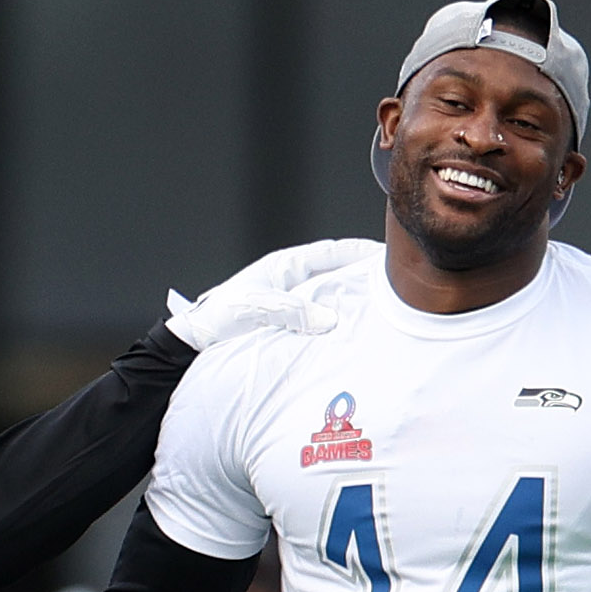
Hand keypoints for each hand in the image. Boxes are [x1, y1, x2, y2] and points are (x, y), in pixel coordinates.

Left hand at [164, 237, 374, 348]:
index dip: (360, 252)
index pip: (332, 252)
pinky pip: (318, 312)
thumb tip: (329, 319)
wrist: (197, 339)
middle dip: (363, 274)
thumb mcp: (260, 309)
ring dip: (351, 297)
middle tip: (393, 282)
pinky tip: (347, 330)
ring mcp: (289, 297)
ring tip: (378, 306)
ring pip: (328, 292)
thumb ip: (294, 312)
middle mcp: (290, 279)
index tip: (388, 254)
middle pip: (335, 271)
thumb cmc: (221, 318)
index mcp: (285, 266)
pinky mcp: (284, 317)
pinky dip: (335, 316)